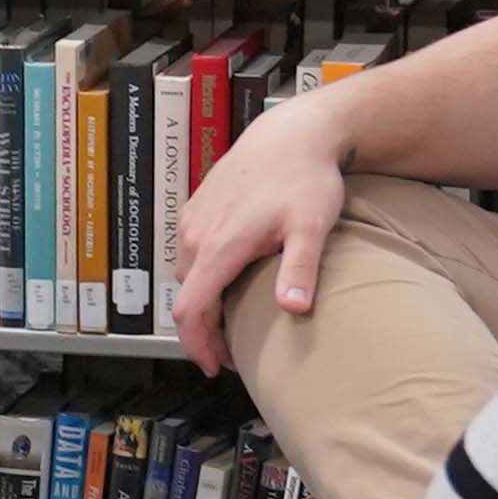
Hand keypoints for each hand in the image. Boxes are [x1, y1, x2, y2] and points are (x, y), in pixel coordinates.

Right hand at [168, 97, 352, 373]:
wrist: (293, 132)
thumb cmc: (305, 177)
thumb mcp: (311, 226)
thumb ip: (299, 268)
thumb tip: (294, 308)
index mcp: (219, 246)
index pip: (190, 310)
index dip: (197, 345)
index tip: (216, 367)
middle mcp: (197, 235)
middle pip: (187, 298)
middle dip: (204, 330)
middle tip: (233, 352)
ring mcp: (194, 220)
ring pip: (186, 276)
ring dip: (202, 303)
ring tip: (231, 320)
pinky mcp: (197, 208)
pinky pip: (189, 254)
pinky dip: (201, 277)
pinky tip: (228, 279)